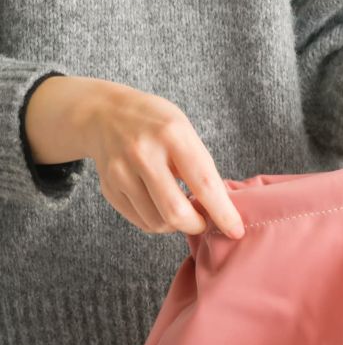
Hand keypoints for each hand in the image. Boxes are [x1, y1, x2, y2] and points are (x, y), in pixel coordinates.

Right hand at [24, 75, 244, 238]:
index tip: (236, 231)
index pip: (204, 184)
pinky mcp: (109, 188)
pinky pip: (142, 222)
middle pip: (175, 212)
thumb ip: (203, 169)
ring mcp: (121, 171)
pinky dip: (158, 222)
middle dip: (196, 226)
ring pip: (158, 223)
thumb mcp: (185, 132)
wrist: (104, 113)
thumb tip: (222, 212)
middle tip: (203, 222)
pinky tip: (160, 205)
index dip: (223, 214)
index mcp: (171, 134)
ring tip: (180, 207)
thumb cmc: (156, 125)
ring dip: (176, 225)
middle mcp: (143, 152)